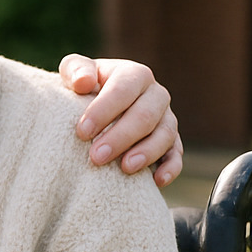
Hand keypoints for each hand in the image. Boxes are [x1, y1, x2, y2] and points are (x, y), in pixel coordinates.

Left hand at [58, 54, 183, 187]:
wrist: (98, 107)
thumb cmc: (84, 88)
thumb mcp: (74, 73)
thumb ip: (75, 70)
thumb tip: (82, 83)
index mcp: (134, 74)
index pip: (123, 90)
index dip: (103, 110)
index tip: (81, 132)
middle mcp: (155, 94)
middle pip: (145, 115)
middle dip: (121, 136)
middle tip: (96, 157)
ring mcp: (167, 119)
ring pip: (165, 135)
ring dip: (146, 152)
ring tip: (125, 168)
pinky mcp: (172, 142)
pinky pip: (177, 154)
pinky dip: (170, 168)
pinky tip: (157, 181)